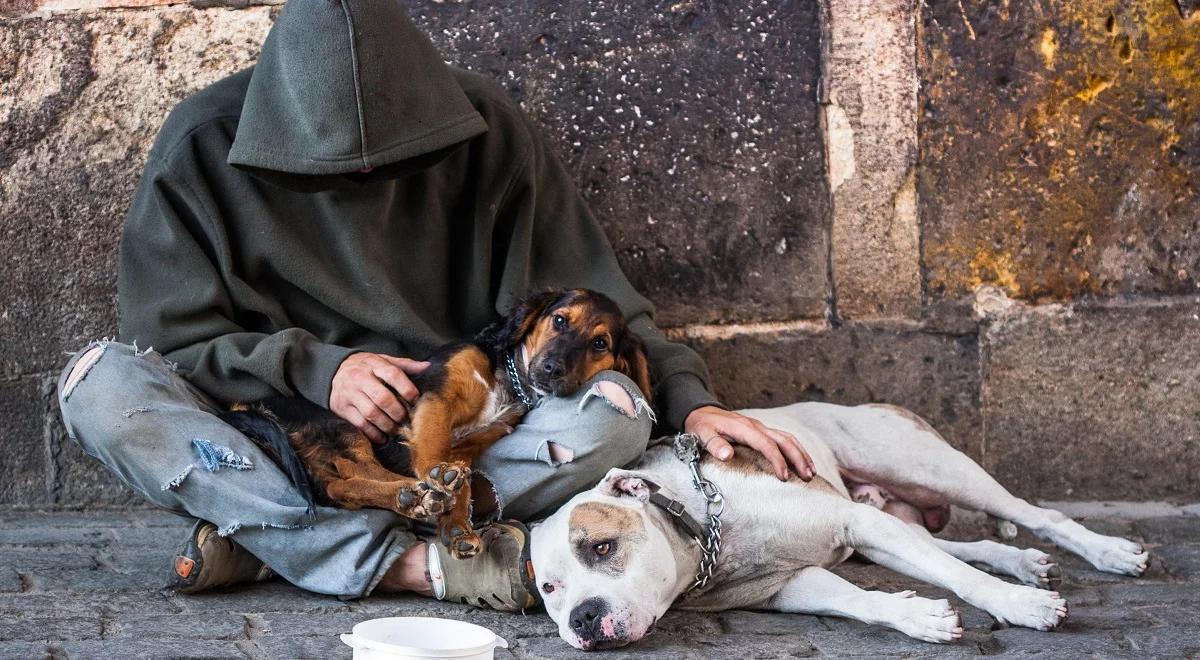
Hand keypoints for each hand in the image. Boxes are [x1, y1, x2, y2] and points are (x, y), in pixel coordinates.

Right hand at [331, 352, 428, 443]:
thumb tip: (427, 367)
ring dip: (387, 425)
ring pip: (371, 413)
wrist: (332, 370)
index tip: (416, 400)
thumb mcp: (383, 360)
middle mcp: (360, 378)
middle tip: (406, 419)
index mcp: (374, 364)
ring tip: (396, 429)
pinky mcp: (342, 408)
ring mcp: (350, 393)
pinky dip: (373, 433)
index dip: (407, 389)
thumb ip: (404, 365)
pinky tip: (382, 437)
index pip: (393, 374)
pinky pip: (360, 424)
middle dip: (398, 412)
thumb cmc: (365, 367)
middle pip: (383, 398)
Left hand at [683, 406, 814, 480]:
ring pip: (787, 438)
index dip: (776, 460)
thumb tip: (727, 455)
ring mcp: (760, 427)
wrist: (701, 411)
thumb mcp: (702, 434)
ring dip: (801, 454)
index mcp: (743, 428)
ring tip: (811, 473)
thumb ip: (714, 444)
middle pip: (783, 440)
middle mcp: (756, 426)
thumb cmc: (702, 425)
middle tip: (807, 478)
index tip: (783, 477)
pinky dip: (796, 450)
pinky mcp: (762, 431)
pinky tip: (802, 462)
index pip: (765, 444)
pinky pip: (783, 439)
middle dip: (798, 458)